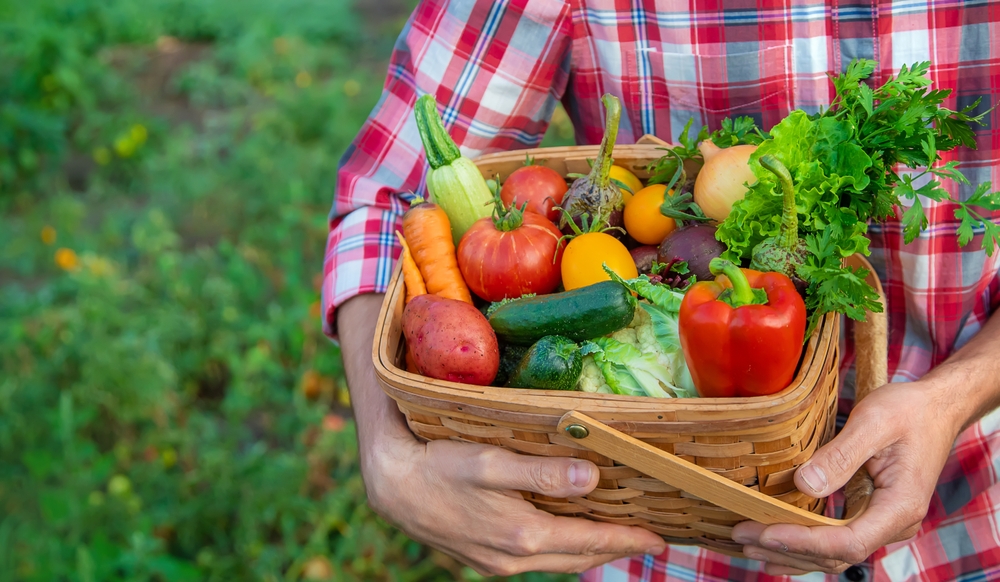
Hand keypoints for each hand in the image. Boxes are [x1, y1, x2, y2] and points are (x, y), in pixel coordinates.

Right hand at [368, 429, 666, 575]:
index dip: (627, 538)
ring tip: (617, 537)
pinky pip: (538, 558)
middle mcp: (514, 557)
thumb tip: (592, 478)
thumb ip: (541, 472)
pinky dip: (563, 548)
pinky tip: (566, 535)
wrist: (392, 485)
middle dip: (616, 547)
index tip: (661, 538)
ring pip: (559, 560)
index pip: (590, 540)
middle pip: (580, 556)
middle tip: (650, 538)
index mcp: (523, 536)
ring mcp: (498, 563)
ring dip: (590, 549)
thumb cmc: (440, 465)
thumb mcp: (490, 462)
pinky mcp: (484, 558)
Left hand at [731, 381, 959, 575]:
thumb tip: (804, 483)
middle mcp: (892, 524)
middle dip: (786, 550)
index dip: (802, 542)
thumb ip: (841, 455)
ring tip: (748, 545)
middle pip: (835, 556)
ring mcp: (881, 522)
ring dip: (791, 552)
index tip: (764, 532)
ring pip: (833, 553)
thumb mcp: (874, 422)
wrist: (935, 409)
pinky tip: (773, 543)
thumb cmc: (909, 411)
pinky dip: (803, 543)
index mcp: (899, 507)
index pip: (846, 542)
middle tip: (742, 537)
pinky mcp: (868, 513)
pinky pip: (834, 538)